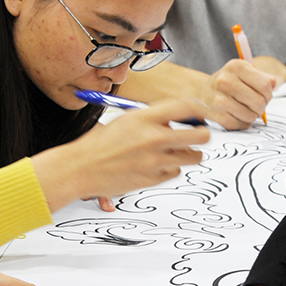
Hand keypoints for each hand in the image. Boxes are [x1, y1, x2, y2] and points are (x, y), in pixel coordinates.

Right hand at [31, 99, 209, 210]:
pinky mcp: (153, 179)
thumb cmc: (102, 142)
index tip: (204, 112)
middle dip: (204, 134)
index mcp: (145, 117)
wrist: (81, 167)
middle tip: (200, 134)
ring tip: (176, 150)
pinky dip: (170, 168)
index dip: (201, 108)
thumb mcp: (127, 120)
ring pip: (193, 157)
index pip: (187, 106)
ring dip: (189, 153)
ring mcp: (155, 160)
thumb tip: (183, 119)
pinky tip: (156, 164)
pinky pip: (175, 172)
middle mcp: (153, 137)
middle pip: (200, 135)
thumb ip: (154, 119)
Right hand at [201, 58, 276, 129]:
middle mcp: (225, 81)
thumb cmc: (228, 83)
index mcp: (236, 66)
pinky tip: (237, 116)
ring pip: (251, 115)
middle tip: (256, 106)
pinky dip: (243, 123)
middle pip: (259, 102)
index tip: (264, 96)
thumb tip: (274, 84)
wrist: (202, 92)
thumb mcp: (244, 72)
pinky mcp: (217, 116)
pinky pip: (241, 125)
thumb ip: (263, 77)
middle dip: (261, 107)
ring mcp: (219, 99)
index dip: (269, 94)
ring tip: (246, 110)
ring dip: (252, 116)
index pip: (265, 85)